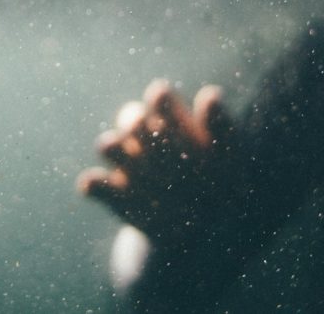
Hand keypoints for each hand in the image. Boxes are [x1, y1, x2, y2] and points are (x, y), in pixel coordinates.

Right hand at [77, 80, 239, 248]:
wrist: (208, 229)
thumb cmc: (223, 180)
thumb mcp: (229, 153)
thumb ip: (220, 125)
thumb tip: (211, 94)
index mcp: (173, 120)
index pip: (159, 98)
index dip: (161, 102)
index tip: (172, 117)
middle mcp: (146, 138)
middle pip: (132, 119)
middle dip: (139, 127)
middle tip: (159, 145)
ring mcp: (129, 165)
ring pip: (108, 145)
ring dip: (113, 148)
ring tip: (128, 160)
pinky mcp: (116, 194)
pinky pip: (94, 184)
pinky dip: (93, 185)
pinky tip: (96, 187)